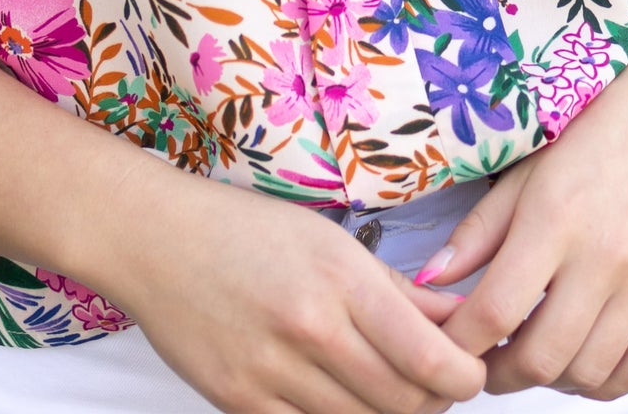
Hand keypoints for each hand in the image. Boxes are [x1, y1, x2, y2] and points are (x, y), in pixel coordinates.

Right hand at [106, 159, 488, 413]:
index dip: (465, 378)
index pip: (430, 358)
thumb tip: (460, 321)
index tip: (471, 372)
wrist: (156, 240)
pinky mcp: (239, 404)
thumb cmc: (246, 229)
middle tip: (435, 383)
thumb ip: (398, 289)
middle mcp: (311, 330)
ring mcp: (272, 372)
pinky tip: (336, 400)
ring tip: (387, 389)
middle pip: (404, 403)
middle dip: (434, 401)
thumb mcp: (331, 241)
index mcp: (341, 279)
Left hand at [422, 48, 627, 399]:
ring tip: (530, 358)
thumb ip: (479, 230)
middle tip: (482, 365)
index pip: (495, 311)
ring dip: (549, 380)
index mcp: (553, 218)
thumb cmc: (590, 135)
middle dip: (499, 375)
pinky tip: (579, 361)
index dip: (460, 344)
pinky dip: (603, 383)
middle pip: (541, 356)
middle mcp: (602, 256)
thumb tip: (429, 280)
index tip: (445, 348)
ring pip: (588, 373)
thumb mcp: (526, 169)